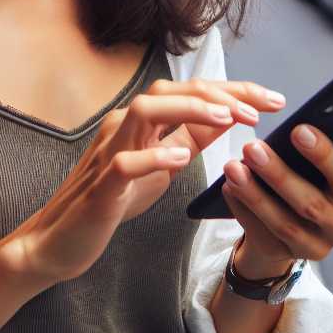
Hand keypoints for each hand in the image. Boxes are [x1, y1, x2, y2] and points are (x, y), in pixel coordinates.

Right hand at [8, 79, 284, 284]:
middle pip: (168, 90)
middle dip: (218, 93)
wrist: (59, 242)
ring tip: (227, 119)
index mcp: (139, 122)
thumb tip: (227, 114)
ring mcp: (108, 154)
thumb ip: (188, 138)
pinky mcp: (99, 188)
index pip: (188, 92)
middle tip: (260, 108)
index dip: (233, 90)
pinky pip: (123, 164)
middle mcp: (121, 128)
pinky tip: (180, 159)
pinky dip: (152, 157)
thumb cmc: (111, 200)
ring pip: (142, 111)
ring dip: (188, 110)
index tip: (273, 100)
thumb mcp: (160, 165)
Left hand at [221, 114, 332, 273]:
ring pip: (305, 208)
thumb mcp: (313, 156)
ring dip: (273, 180)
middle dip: (321, 154)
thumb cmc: (301, 174)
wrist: (283, 228)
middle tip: (296, 129)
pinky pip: (275, 229)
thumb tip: (301, 119)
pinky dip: (250, 205)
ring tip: (245, 157)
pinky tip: (231, 185)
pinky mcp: (304, 253)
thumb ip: (315, 136)